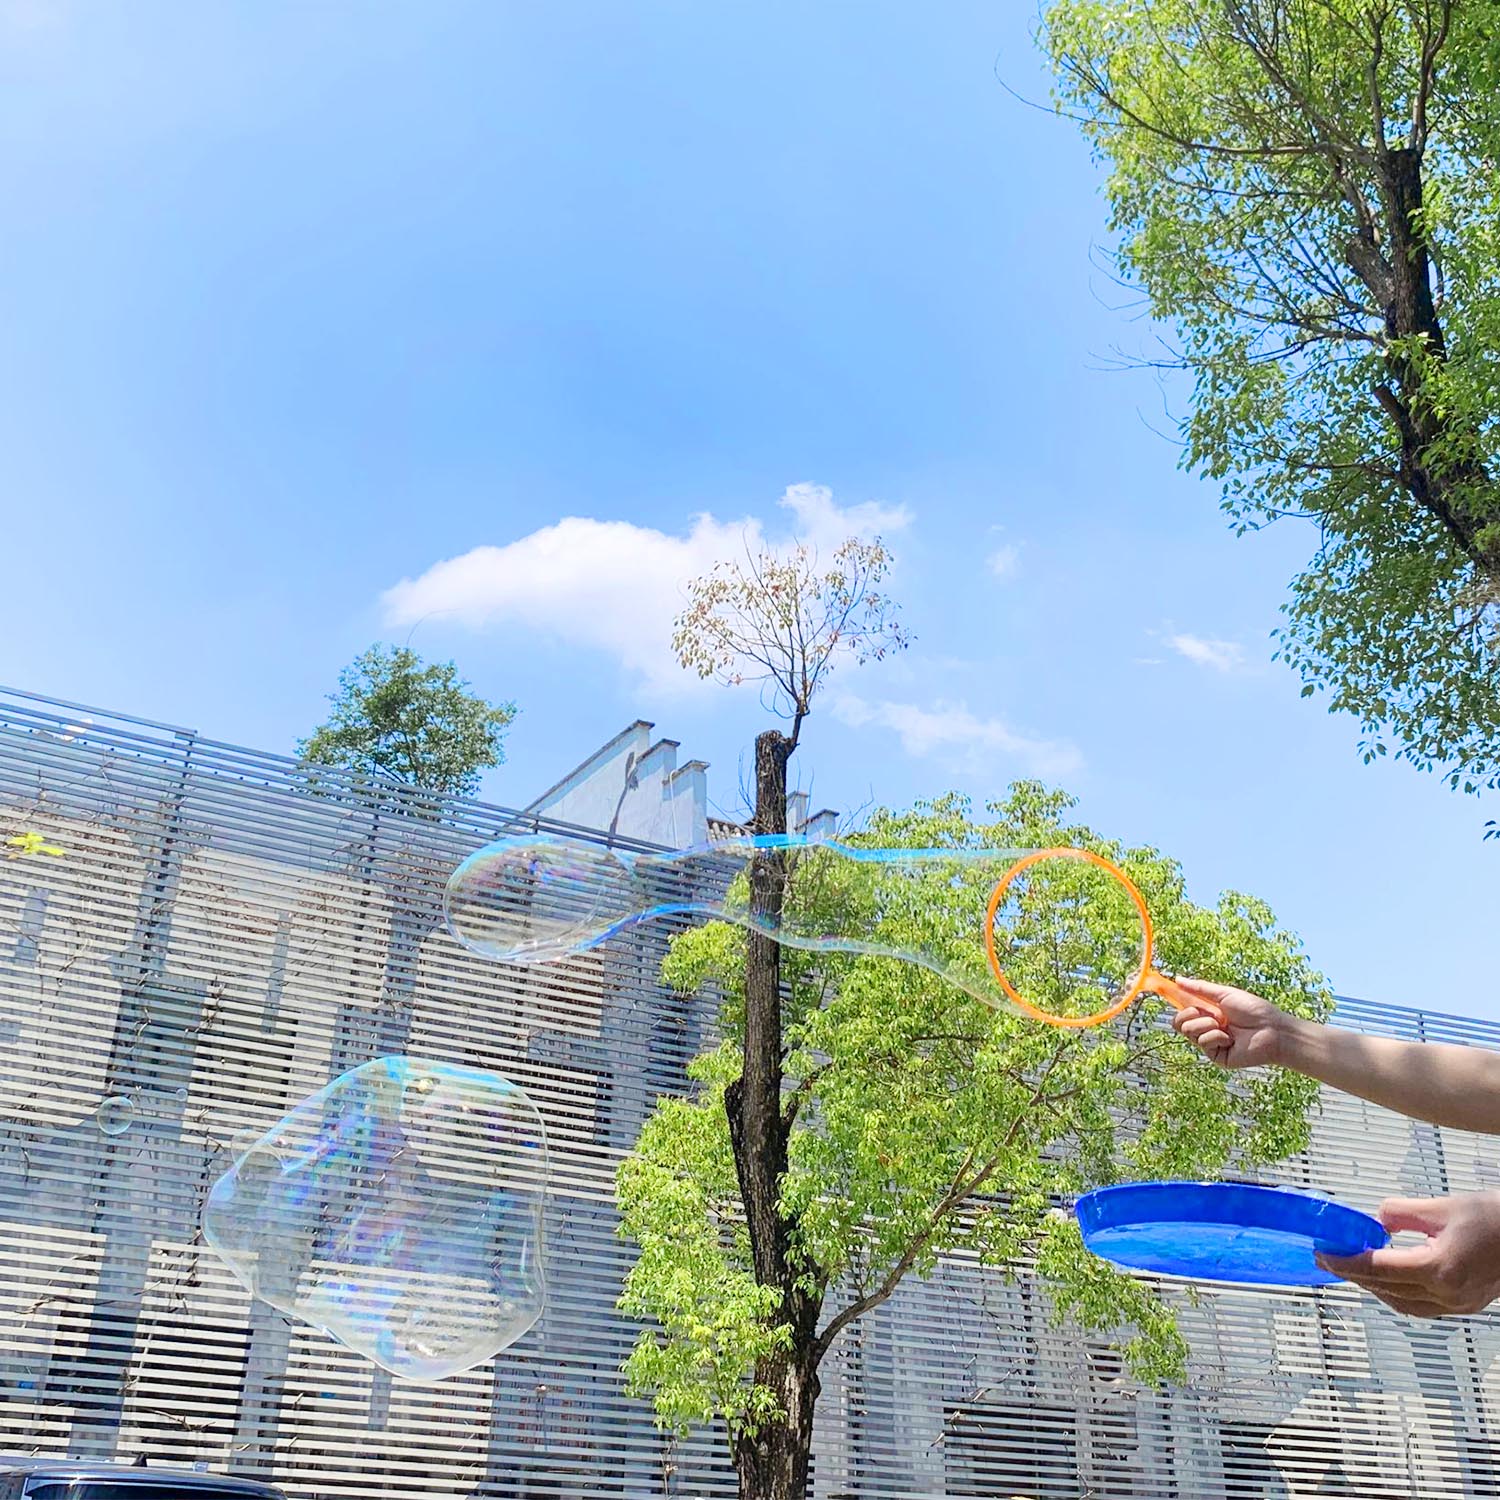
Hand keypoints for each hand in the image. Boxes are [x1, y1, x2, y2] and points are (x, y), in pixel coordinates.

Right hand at [1169, 977, 1290, 1069]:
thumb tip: (1178, 979)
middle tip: (1208, 1013)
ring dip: (1206, 1024)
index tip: (1166, 990)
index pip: (1184, 1009)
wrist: (1272, 1031)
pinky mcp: (1216, 1056)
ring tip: (1225, 1025)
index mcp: (1209, 1013)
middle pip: (1179, 1023)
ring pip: (1189, 1031)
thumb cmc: (1254, 1010)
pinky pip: (1202, 1042)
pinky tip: (1230, 1038)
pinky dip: (1215, 1036)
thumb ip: (1200, 988)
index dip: (1176, 1002)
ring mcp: (1211, 1043)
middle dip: (1190, 1014)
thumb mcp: (1225, 994)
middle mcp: (1207, 1028)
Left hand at [1317, 1194, 1499, 1316]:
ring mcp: (1458, 1304)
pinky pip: (1421, 1307)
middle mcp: (1449, 1293)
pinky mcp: (1465, 1305)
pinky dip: (1397, 1294)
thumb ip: (1399, 1213)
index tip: (1323, 1254)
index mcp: (1440, 1268)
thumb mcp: (1440, 1206)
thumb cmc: (1495, 1218)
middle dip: (1353, 1274)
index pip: (1378, 1269)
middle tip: (1328, 1260)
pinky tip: (1386, 1279)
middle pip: (1386, 1289)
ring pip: (1402, 1304)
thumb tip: (1374, 1221)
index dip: (1345, 1262)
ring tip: (1351, 1268)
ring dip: (1374, 1287)